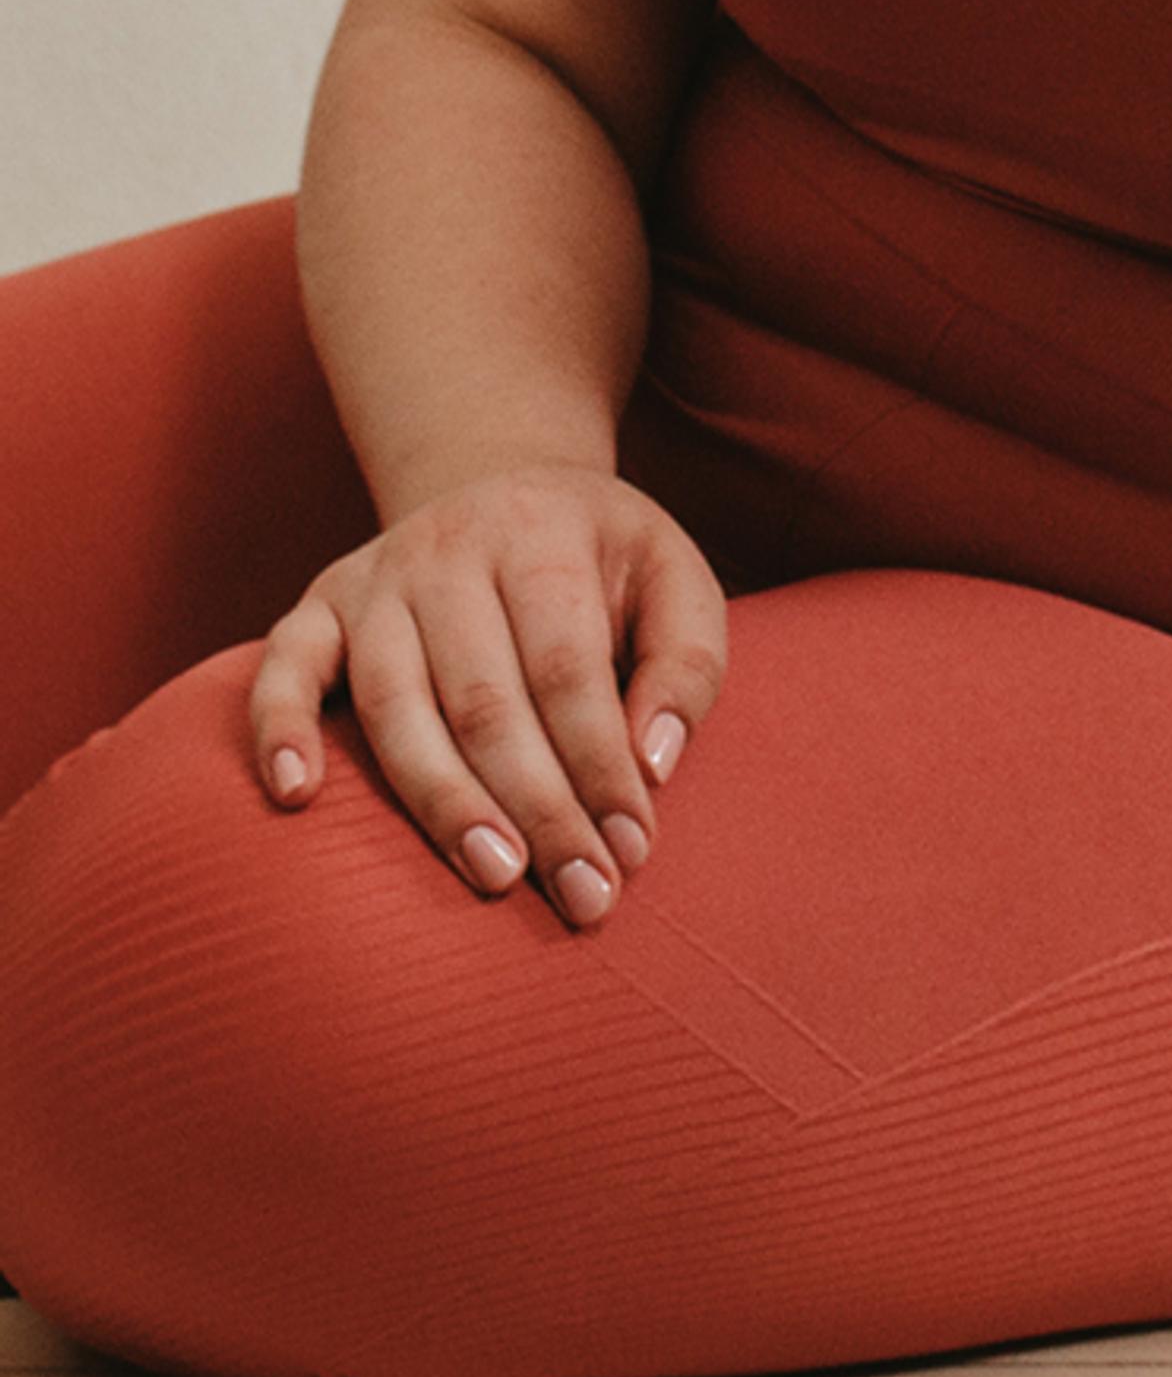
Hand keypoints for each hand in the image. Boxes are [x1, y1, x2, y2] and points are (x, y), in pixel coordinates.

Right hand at [246, 466, 729, 926]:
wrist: (509, 482)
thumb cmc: (602, 560)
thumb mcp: (675, 579)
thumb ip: (685, 664)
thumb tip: (653, 765)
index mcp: (546, 535)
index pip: (569, 670)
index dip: (600, 764)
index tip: (631, 848)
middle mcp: (452, 550)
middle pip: (486, 700)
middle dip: (538, 807)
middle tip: (579, 894)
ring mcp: (376, 578)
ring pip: (395, 705)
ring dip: (442, 801)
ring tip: (493, 876)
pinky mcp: (318, 605)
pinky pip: (282, 667)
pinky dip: (280, 728)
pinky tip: (296, 797)